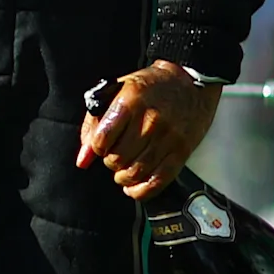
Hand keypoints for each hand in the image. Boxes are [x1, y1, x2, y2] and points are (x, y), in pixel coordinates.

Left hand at [78, 62, 219, 200]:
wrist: (190, 83)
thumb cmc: (149, 87)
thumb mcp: (116, 92)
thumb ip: (94, 124)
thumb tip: (83, 160)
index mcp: (130, 101)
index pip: (102, 139)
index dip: (96, 148)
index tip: (101, 145)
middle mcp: (150, 120)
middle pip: (118, 159)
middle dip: (110, 162)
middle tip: (114, 156)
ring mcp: (168, 138)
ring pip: (136, 173)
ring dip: (123, 177)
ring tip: (123, 170)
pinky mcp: (182, 152)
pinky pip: (158, 181)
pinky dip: (141, 190)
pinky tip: (133, 186)